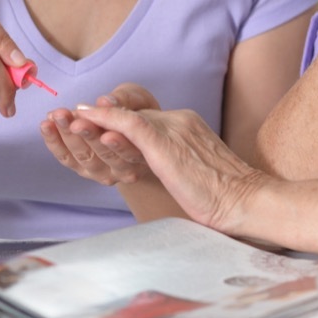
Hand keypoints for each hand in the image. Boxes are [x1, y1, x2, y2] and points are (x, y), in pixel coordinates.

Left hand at [40, 83, 158, 185]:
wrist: (131, 129)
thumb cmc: (137, 112)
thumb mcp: (138, 100)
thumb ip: (124, 100)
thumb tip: (105, 101)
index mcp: (143, 154)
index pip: (128, 147)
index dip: (111, 134)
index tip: (96, 121)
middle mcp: (124, 170)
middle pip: (103, 153)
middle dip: (85, 133)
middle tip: (69, 117)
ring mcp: (103, 172)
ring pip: (83, 156)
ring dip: (66, 135)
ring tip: (56, 116)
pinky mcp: (84, 170)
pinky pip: (67, 158)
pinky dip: (55, 142)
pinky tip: (46, 125)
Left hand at [70, 104, 267, 233]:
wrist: (247, 201)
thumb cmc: (227, 197)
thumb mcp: (197, 171)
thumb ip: (177, 161)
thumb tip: (165, 171)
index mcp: (187, 125)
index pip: (145, 119)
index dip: (117, 123)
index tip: (93, 123)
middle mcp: (179, 120)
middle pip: (133, 116)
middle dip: (101, 119)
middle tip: (71, 118)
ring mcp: (173, 129)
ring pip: (127, 118)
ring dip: (94, 118)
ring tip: (70, 117)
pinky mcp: (166, 144)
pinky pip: (130, 125)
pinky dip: (107, 120)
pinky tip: (88, 120)